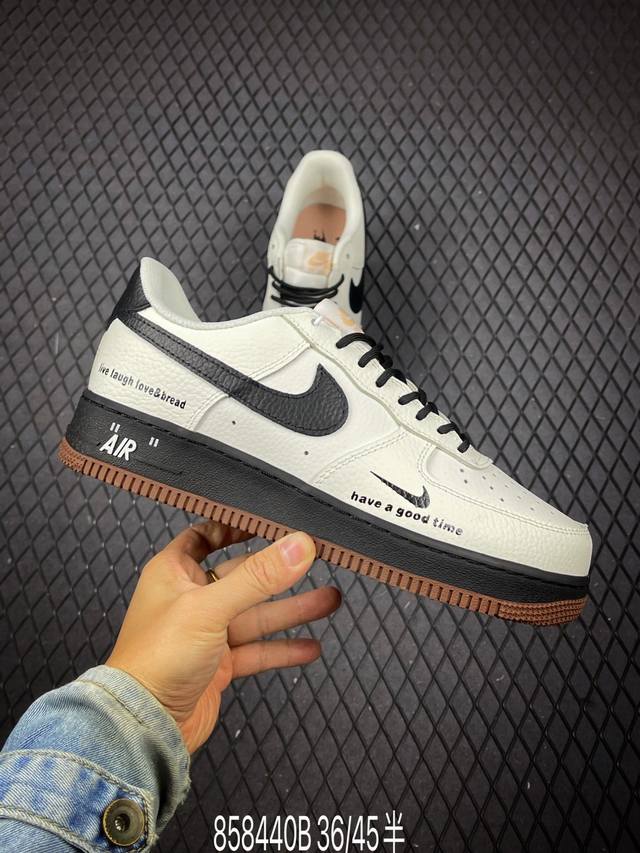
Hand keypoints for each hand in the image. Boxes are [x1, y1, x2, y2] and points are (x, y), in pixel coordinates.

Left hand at [106, 522, 339, 751]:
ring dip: (291, 610)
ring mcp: (205, 634)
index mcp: (174, 573)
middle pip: (242, 576)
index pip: (205, 536)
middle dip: (280, 572)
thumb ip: (258, 576)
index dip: (234, 527)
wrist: (143, 727)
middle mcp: (190, 599)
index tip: (268, 521)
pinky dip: (282, 648)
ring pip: (255, 615)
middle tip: (315, 561)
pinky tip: (310, 647)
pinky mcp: (218, 665)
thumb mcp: (210, 607)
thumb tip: (299, 546)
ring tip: (329, 601)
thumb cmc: (156, 660)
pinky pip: (257, 651)